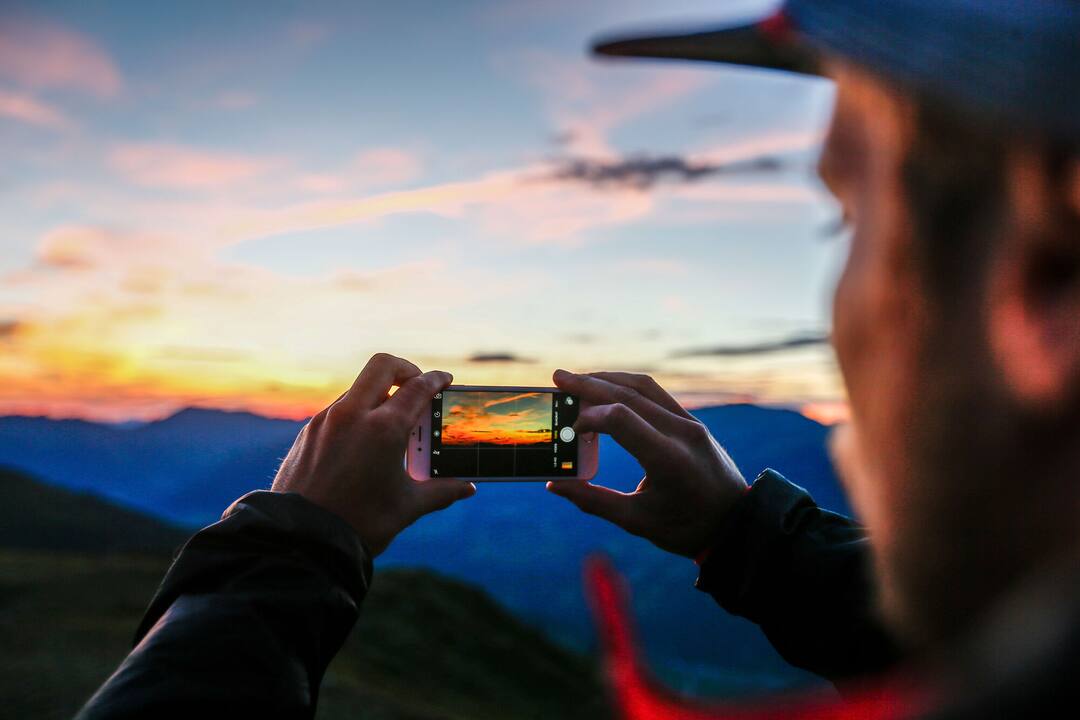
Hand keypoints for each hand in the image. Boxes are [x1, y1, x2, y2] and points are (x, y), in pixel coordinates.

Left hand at [272, 353, 474, 555]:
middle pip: (383, 366)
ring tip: (393, 425)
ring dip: (379, 395)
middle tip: (418, 386)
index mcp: (384, 429)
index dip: (436, 379)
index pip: (418, 388)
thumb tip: (467, 488)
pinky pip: (338, 411)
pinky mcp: (308, 433)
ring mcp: (326, 421)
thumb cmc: (360, 525)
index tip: (445, 380)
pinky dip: (357, 415)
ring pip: (358, 388)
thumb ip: (441, 491)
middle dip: (406, 369)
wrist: (302, 542)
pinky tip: (364, 444)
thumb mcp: (407, 506)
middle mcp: (353, 415)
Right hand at [547, 370, 746, 557]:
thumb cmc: (686, 528)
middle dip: (590, 385)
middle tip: (559, 378)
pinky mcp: (693, 422)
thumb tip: (555, 486)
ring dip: (609, 379)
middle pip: (629, 395)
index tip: (571, 429)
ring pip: (644, 387)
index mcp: (668, 459)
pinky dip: (629, 386)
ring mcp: (690, 424)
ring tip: (579, 379)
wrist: (736, 524)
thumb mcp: (637, 520)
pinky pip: (657, 394)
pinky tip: (609, 388)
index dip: (590, 417)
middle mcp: (682, 433)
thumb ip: (593, 500)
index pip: (621, 419)